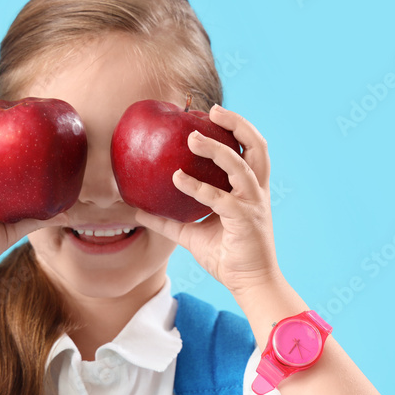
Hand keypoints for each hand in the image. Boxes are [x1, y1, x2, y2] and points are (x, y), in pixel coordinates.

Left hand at [132, 104, 281, 298]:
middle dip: (237, 124)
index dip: (236, 128)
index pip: (249, 149)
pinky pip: (219, 198)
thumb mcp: (192, 235)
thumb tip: (137, 212)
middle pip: (257, 146)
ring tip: (192, 137)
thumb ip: (168, 221)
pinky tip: (177, 178)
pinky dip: (197, 186)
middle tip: (211, 110)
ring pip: (239, 165)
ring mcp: (253, 204)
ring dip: (216, 148)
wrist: (250, 284)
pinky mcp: (244, 219)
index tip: (212, 114)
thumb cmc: (228, 258)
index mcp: (250, 189)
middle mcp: (256, 191)